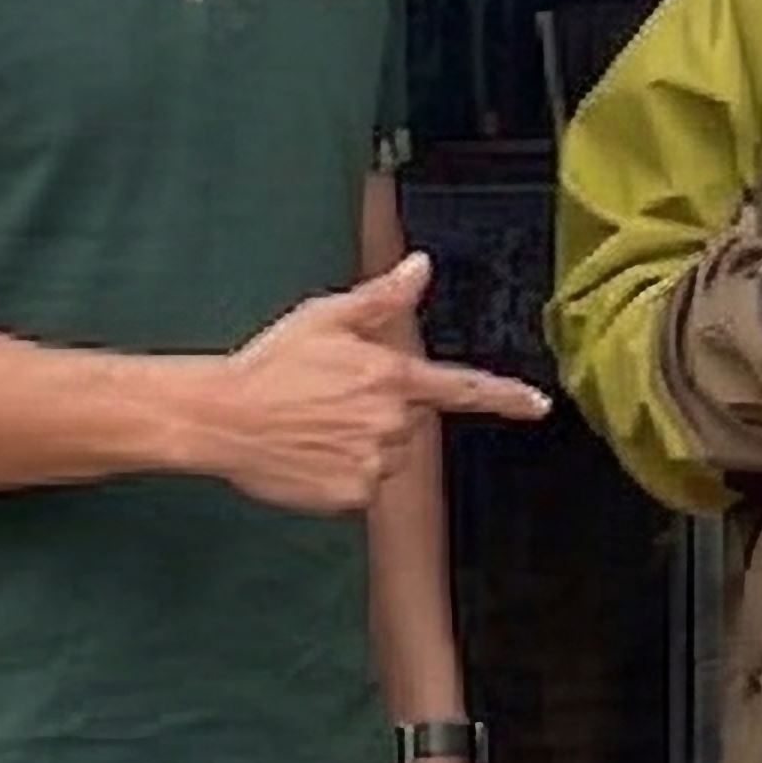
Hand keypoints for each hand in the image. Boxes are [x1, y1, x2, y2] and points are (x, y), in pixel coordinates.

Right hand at [181, 257, 546, 514]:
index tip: (539, 406)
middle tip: (332, 399)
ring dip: (363, 443)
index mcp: (390, 376)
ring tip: (314, 426)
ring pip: (387, 455)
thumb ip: (381, 300)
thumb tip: (421, 267)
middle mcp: (390, 422)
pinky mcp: (351, 496)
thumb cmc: (271, 362)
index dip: (505, 397)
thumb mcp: (325, 317)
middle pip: (411, 420)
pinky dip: (343, 474)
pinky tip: (309, 454)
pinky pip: (363, 486)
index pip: (461, 388)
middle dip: (383, 410)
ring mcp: (373, 463)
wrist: (222, 417)